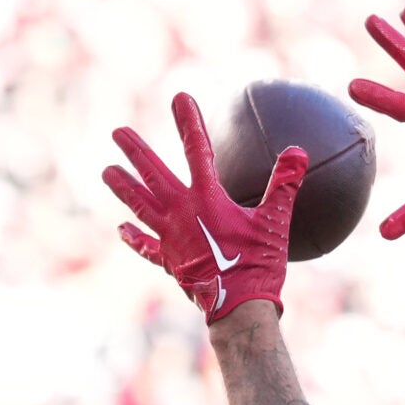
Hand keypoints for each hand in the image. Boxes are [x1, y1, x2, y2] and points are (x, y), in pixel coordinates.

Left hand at [103, 94, 307, 318]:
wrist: (238, 307)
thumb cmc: (259, 264)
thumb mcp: (276, 222)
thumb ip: (284, 184)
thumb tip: (297, 151)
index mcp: (206, 198)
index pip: (198, 150)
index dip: (189, 122)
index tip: (180, 98)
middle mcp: (181, 212)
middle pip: (153, 174)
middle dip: (135, 151)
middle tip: (117, 133)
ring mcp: (170, 237)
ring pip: (139, 205)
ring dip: (123, 187)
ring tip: (107, 171)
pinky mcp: (170, 261)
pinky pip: (146, 247)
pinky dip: (134, 238)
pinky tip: (120, 230)